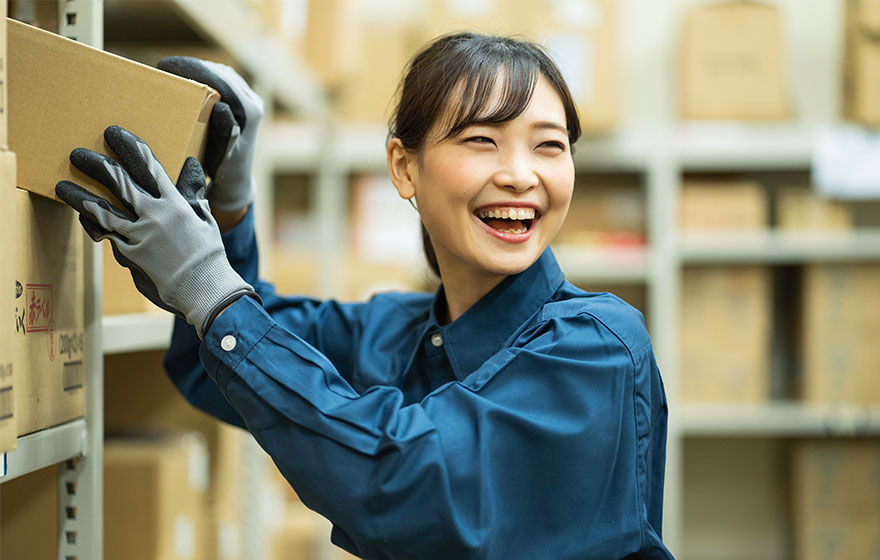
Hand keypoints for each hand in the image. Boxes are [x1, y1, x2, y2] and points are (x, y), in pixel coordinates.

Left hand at [56, 125, 257, 337]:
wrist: (204, 286)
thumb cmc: (208, 253)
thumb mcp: (204, 217)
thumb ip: (193, 191)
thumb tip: (191, 164)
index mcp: (175, 203)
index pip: (149, 167)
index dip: (130, 148)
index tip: (114, 134)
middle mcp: (155, 215)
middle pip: (121, 183)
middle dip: (98, 165)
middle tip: (78, 153)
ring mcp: (141, 234)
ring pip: (104, 210)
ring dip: (80, 196)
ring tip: (62, 185)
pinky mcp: (132, 253)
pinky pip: (108, 235)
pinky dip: (93, 223)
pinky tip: (81, 214)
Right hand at [157, 56, 263, 211]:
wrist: (235, 179)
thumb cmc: (225, 169)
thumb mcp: (223, 154)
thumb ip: (225, 131)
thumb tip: (222, 106)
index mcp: (250, 112)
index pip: (220, 80)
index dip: (193, 68)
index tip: (165, 65)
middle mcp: (253, 102)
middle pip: (221, 74)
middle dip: (192, 67)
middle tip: (163, 66)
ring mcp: (250, 100)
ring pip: (222, 74)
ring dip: (198, 69)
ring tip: (172, 69)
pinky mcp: (244, 101)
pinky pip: (223, 81)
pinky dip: (204, 76)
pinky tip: (186, 78)